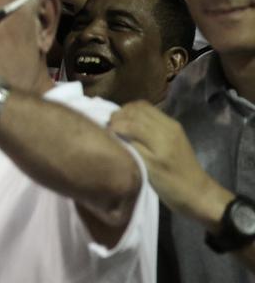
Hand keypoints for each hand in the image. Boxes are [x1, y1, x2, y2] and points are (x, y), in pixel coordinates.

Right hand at [109, 101, 232, 224]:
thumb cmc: (172, 187)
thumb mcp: (149, 170)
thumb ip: (132, 147)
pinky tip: (130, 126)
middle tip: (107, 127)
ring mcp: (171, 125)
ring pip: (143, 107)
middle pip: (137, 108)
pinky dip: (136, 115)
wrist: (199, 194)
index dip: (114, 124)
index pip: (132, 120)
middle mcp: (167, 126)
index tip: (103, 132)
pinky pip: (150, 113)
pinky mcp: (173, 128)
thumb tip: (114, 133)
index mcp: (162, 137)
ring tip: (117, 125)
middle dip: (119, 114)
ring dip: (127, 112)